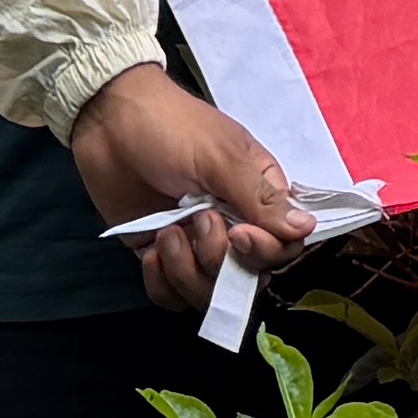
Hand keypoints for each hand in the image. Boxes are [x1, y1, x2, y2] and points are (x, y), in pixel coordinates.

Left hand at [69, 62, 314, 320]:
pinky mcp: (160, 255)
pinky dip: (162, 283)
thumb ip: (261, 198)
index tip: (238, 235)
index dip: (263, 252)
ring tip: (167, 233)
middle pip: (245, 277)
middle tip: (194, 222)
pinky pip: (171, 295)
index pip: (281, 246)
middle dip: (218, 260)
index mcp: (257, 197)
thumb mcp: (221, 157)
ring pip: (207, 291)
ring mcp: (194, 243)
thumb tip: (308, 228)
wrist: (109, 122)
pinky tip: (151, 252)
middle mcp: (231, 225)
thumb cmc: (172, 127)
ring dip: (186, 271)